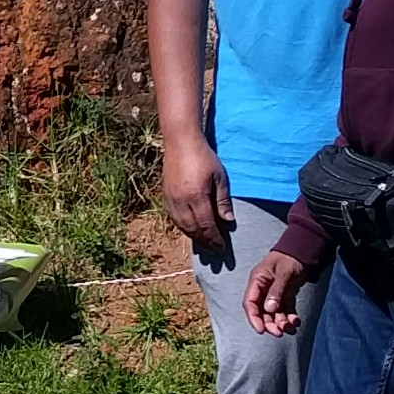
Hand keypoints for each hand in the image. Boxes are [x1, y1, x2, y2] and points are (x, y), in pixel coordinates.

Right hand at [161, 139, 236, 260]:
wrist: (180, 141)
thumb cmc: (203, 156)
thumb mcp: (219, 177)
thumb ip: (222, 200)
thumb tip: (228, 221)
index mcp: (196, 197)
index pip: (207, 225)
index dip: (214, 239)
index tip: (222, 249)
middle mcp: (181, 201)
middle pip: (193, 229)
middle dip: (205, 242)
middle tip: (215, 252)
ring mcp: (171, 199)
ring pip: (181, 225)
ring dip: (193, 237)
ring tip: (203, 244)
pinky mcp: (165, 195)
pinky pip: (174, 218)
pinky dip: (183, 227)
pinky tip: (190, 230)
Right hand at [243, 251, 308, 337]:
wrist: (303, 250)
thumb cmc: (290, 258)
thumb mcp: (284, 273)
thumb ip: (276, 291)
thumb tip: (269, 310)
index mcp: (257, 281)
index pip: (250, 303)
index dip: (254, 318)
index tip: (262, 330)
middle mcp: (263, 289)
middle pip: (262, 312)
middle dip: (270, 324)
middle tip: (279, 333)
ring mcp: (274, 293)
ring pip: (274, 313)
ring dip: (281, 323)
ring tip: (291, 329)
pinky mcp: (285, 295)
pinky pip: (285, 310)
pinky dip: (290, 318)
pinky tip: (296, 322)